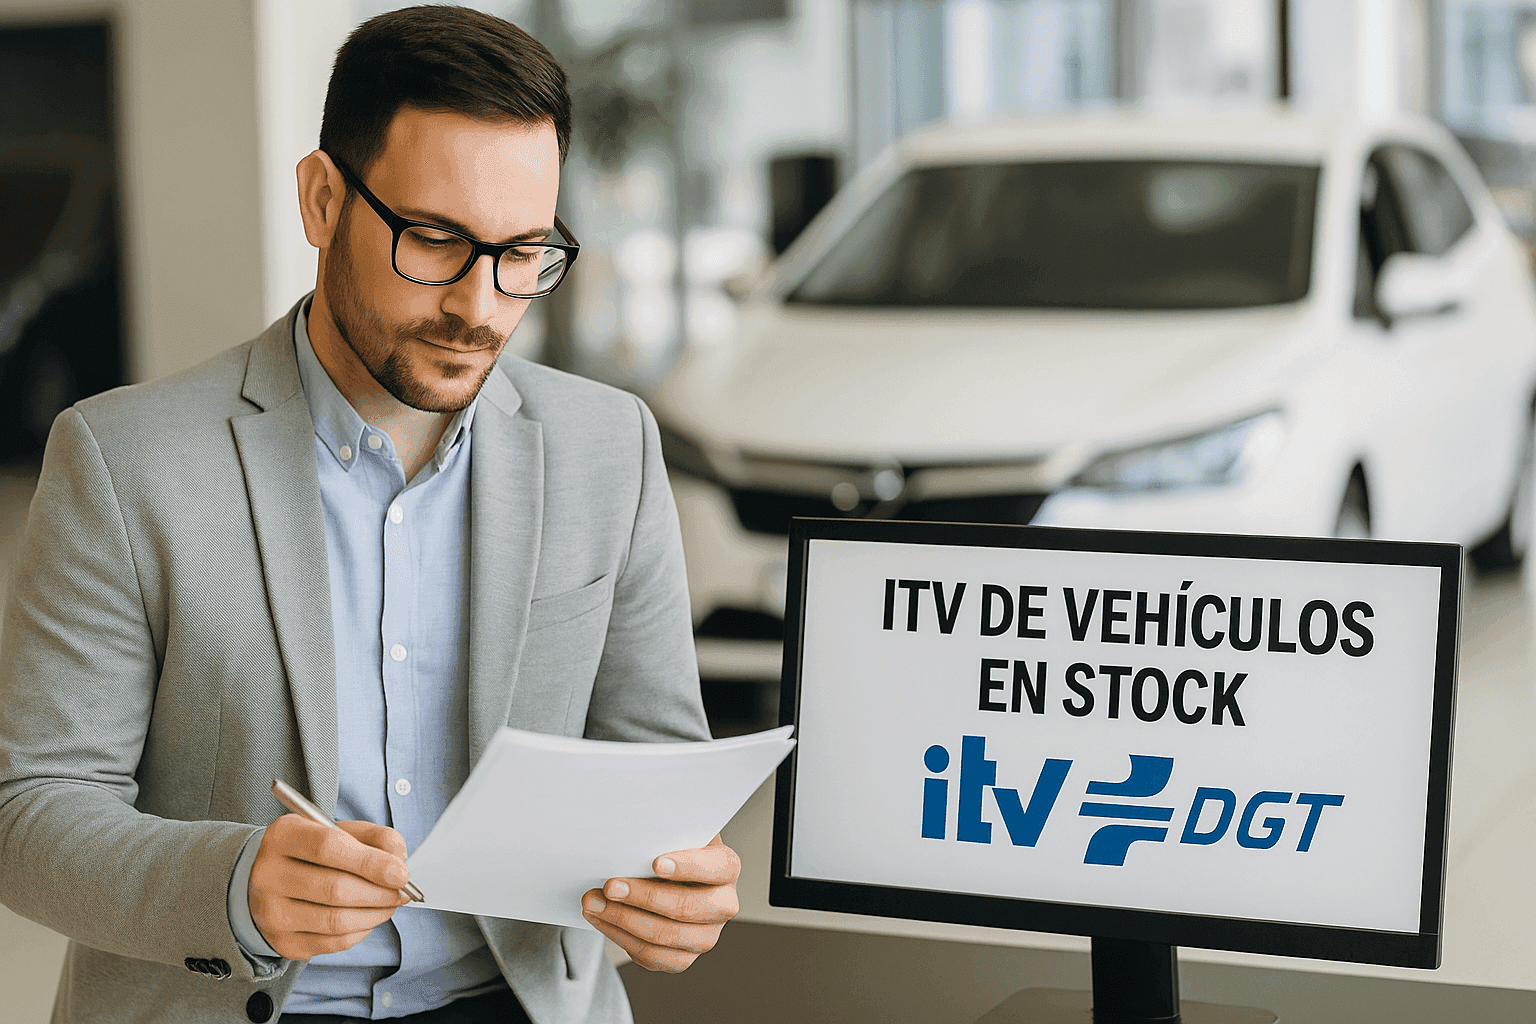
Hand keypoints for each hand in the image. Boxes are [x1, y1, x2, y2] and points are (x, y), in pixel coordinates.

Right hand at [248, 815, 411, 959]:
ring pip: (335, 921)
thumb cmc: (311, 851)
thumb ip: (373, 837)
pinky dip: (360, 931)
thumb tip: (398, 859)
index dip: (371, 862)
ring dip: (375, 914)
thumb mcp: (339, 830)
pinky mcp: (282, 941)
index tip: (401, 873)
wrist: (265, 879)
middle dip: (380, 892)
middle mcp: (269, 874)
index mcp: (284, 836)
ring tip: (390, 903)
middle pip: (335, 889)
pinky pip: (332, 943)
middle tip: (402, 891)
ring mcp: (271, 912)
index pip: (329, 848)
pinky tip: (368, 917)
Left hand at [581, 834, 739, 972]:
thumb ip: (661, 834)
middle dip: (643, 896)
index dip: (687, 867)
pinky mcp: (683, 957)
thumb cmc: (667, 849)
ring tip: (594, 903)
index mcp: (726, 868)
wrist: (664, 878)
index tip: (655, 863)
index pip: (715, 868)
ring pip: (665, 936)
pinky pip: (652, 956)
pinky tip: (603, 920)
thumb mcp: (672, 833)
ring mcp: (706, 936)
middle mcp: (723, 904)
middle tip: (610, 886)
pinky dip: (621, 938)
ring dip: (623, 919)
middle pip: (687, 907)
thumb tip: (632, 837)